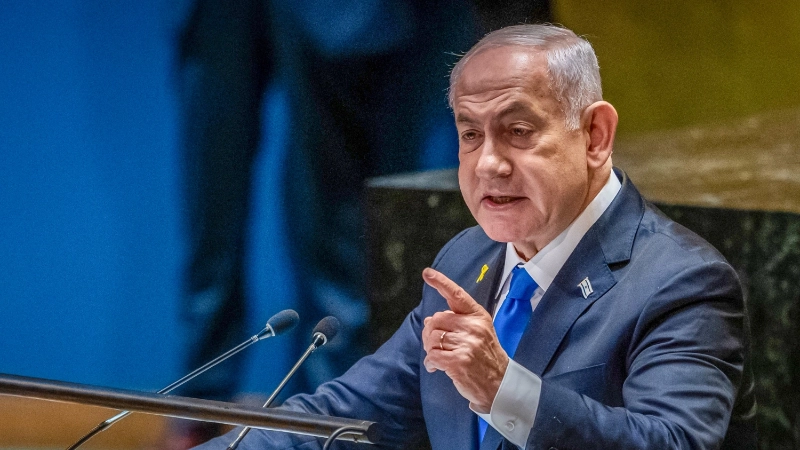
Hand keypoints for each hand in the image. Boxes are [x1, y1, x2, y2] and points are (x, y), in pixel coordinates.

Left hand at [421, 267, 508, 412]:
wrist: (500, 385)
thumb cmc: (485, 357)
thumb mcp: (478, 332)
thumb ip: (456, 322)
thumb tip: (429, 320)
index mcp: (478, 316)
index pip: (457, 295)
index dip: (441, 282)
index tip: (427, 273)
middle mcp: (473, 327)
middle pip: (436, 320)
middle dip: (430, 333)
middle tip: (437, 346)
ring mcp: (467, 344)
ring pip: (432, 339)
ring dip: (430, 350)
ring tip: (439, 358)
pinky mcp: (459, 362)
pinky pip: (432, 356)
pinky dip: (430, 363)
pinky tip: (436, 368)